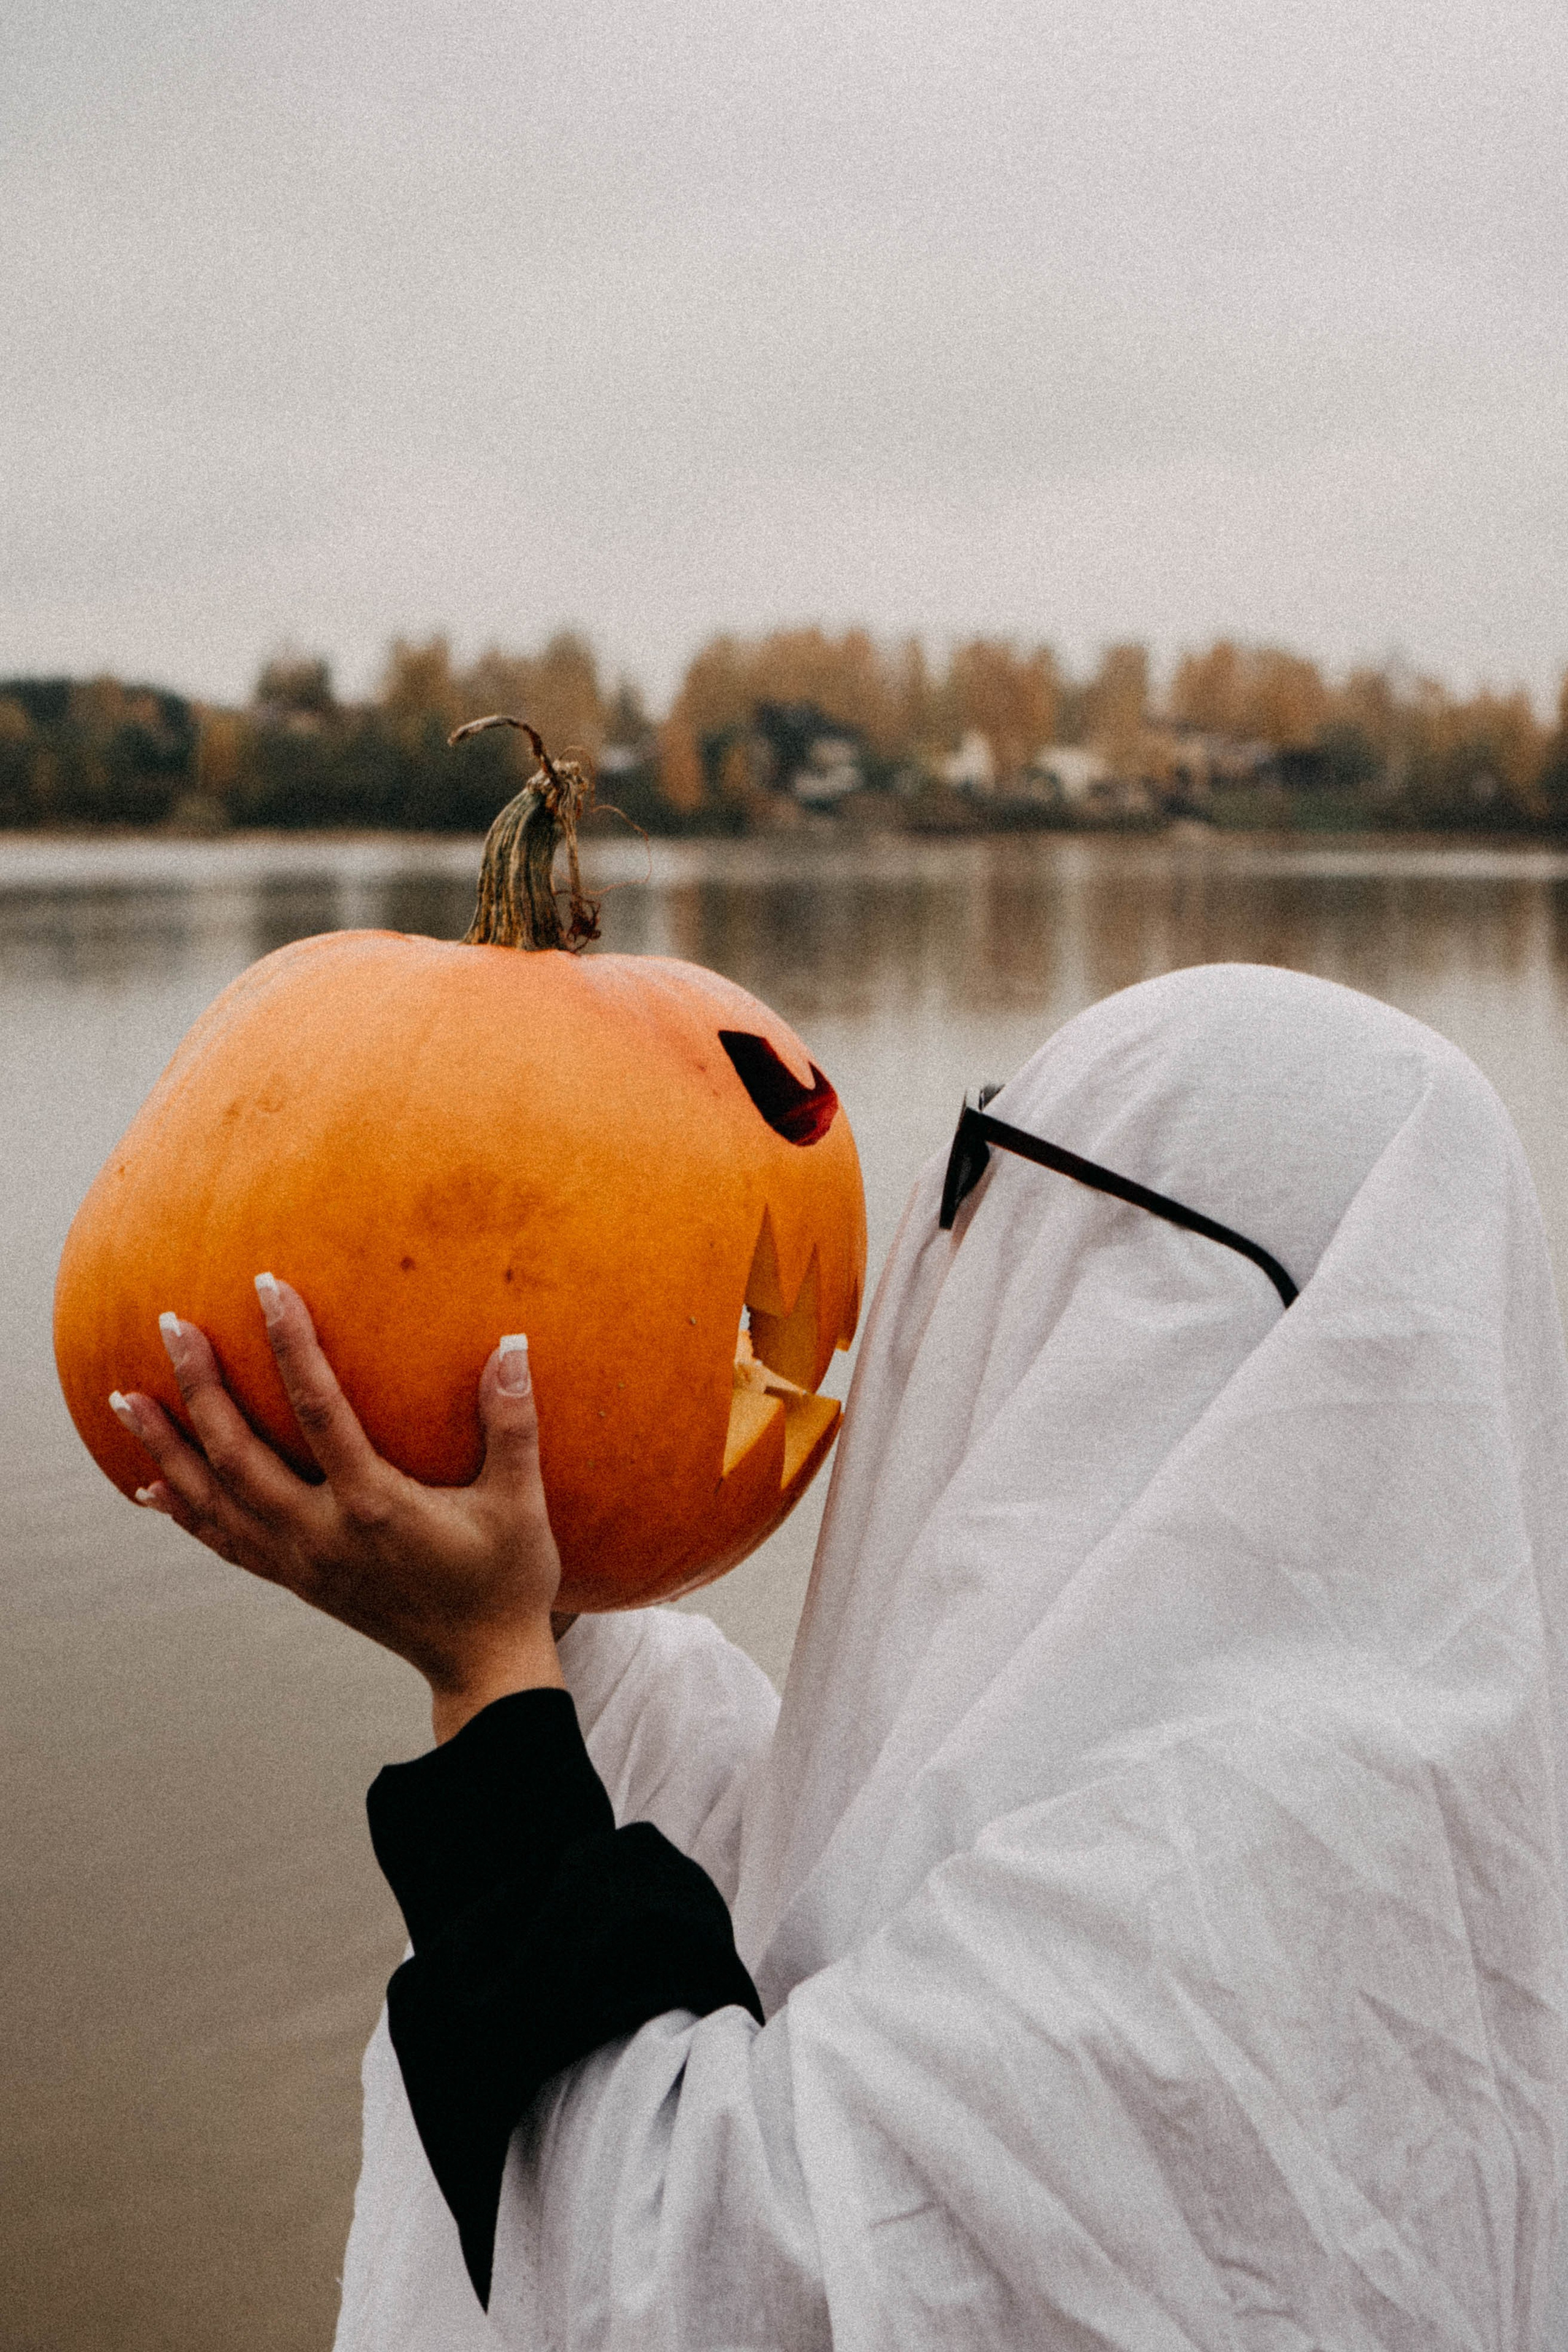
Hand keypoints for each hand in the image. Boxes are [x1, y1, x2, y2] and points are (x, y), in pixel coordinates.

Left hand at [110, 1275, 564, 1740]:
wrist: (480, 1665)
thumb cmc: (507, 1579)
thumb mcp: (521, 1504)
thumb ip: (513, 1424)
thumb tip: (512, 1344)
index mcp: (374, 1508)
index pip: (318, 1410)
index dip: (290, 1344)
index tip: (266, 1286)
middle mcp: (322, 1535)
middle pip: (237, 1455)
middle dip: (199, 1388)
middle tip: (170, 1324)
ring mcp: (300, 1563)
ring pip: (213, 1501)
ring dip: (165, 1447)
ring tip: (124, 1397)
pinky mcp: (294, 1580)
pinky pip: (222, 1541)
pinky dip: (182, 1510)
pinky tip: (149, 1486)